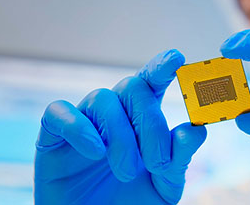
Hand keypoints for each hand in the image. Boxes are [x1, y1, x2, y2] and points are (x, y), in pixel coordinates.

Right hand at [34, 50, 206, 204]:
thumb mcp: (164, 185)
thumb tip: (196, 128)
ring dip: (121, 135)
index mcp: (141, 120)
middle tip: (157, 162)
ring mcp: (83, 122)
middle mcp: (114, 113)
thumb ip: (179, 158)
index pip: (152, 82)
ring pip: (102, 98)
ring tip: (127, 171)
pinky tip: (95, 152)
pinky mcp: (52, 137)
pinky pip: (58, 112)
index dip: (162, 66)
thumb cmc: (132, 204)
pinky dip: (78, 128)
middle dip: (150, 122)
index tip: (176, 58)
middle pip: (132, 87)